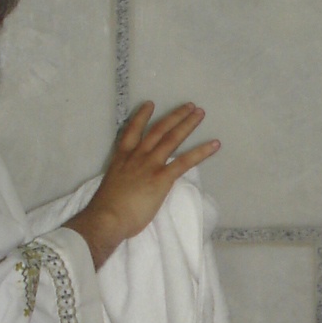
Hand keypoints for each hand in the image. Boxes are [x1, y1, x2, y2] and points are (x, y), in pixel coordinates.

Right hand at [65, 102, 218, 266]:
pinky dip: (202, 152)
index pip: (131, 131)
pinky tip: (214, 144)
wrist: (107, 218)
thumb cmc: (107, 209)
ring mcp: (150, 165)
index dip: (141, 116)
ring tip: (200, 113)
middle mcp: (137, 156)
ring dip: (187, 124)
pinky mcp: (162, 178)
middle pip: (158, 130)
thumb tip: (131, 184)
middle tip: (188, 105)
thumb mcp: (113, 186)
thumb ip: (125, 179)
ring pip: (172, 138)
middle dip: (174, 116)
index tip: (150, 104)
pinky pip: (186, 161)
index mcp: (122, 158)